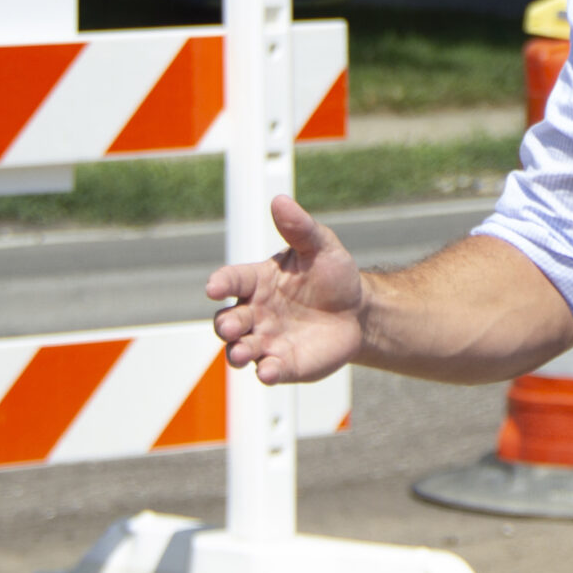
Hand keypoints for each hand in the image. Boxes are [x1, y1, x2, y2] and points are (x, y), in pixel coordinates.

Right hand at [205, 195, 364, 383]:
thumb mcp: (320, 246)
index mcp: (257, 281)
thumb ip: (299, 227)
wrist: (359, 311)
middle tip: (232, 326)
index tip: (214, 287)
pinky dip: (266, 372)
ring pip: (240, 350)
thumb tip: (279, 200)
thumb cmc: (332, 274)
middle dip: (227, 325)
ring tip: (242, 353)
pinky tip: (268, 371)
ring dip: (238, 353)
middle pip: (228, 321)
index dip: (221, 283)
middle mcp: (255, 313)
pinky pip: (269, 371)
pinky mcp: (285, 364)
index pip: (232, 280)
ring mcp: (267, 341)